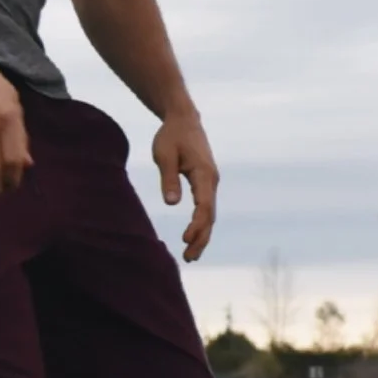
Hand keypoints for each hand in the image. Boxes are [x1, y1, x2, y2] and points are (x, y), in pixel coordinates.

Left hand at [152, 108, 218, 260]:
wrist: (184, 120)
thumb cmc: (171, 136)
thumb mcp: (164, 155)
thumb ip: (168, 179)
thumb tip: (172, 204)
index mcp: (204, 174)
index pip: (204, 206)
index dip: (196, 225)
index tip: (185, 239)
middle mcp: (212, 180)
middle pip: (210, 215)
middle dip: (201, 238)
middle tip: (188, 258)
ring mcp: (211, 182)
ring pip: (210, 214)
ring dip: (202, 235)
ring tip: (190, 255)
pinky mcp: (206, 183)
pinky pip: (207, 208)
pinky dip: (202, 224)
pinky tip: (193, 236)